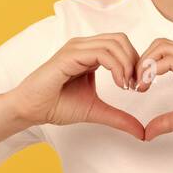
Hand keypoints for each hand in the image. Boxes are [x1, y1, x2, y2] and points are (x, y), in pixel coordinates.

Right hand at [8, 33, 144, 139]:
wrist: (31, 110)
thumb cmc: (56, 105)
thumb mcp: (96, 111)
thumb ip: (119, 117)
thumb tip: (142, 132)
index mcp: (89, 53)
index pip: (121, 45)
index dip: (135, 63)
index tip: (138, 86)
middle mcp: (83, 46)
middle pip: (121, 39)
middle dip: (135, 61)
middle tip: (137, 85)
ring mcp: (76, 48)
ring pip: (114, 43)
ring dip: (128, 64)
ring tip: (127, 86)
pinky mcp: (70, 55)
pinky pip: (102, 53)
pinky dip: (117, 67)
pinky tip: (119, 84)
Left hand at [133, 38, 172, 140]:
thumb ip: (168, 120)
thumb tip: (147, 132)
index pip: (164, 49)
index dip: (146, 63)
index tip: (137, 85)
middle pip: (160, 43)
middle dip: (141, 60)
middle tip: (134, 83)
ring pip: (163, 47)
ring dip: (145, 64)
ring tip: (139, 85)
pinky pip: (171, 60)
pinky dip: (153, 70)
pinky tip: (148, 85)